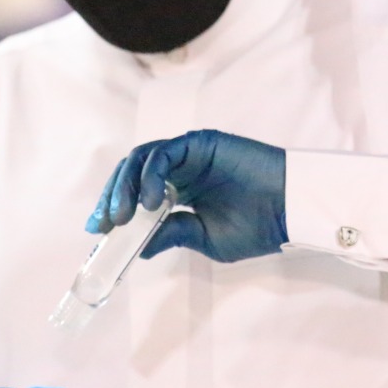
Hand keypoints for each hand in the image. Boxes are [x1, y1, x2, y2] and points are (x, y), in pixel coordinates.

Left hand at [85, 129, 286, 262]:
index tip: (99, 231)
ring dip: (127, 186)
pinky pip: (163, 154)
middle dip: (112, 197)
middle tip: (106, 223)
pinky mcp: (200, 141)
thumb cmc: (257, 226)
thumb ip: (172, 234)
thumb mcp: (206, 239)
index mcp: (181, 192)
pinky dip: (150, 174)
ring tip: (125, 214)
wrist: (288, 210)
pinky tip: (151, 200)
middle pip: (132, 174)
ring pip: (142, 160)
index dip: (113, 209)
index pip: (136, 194)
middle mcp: (181, 169)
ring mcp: (189, 153)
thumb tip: (138, 245)